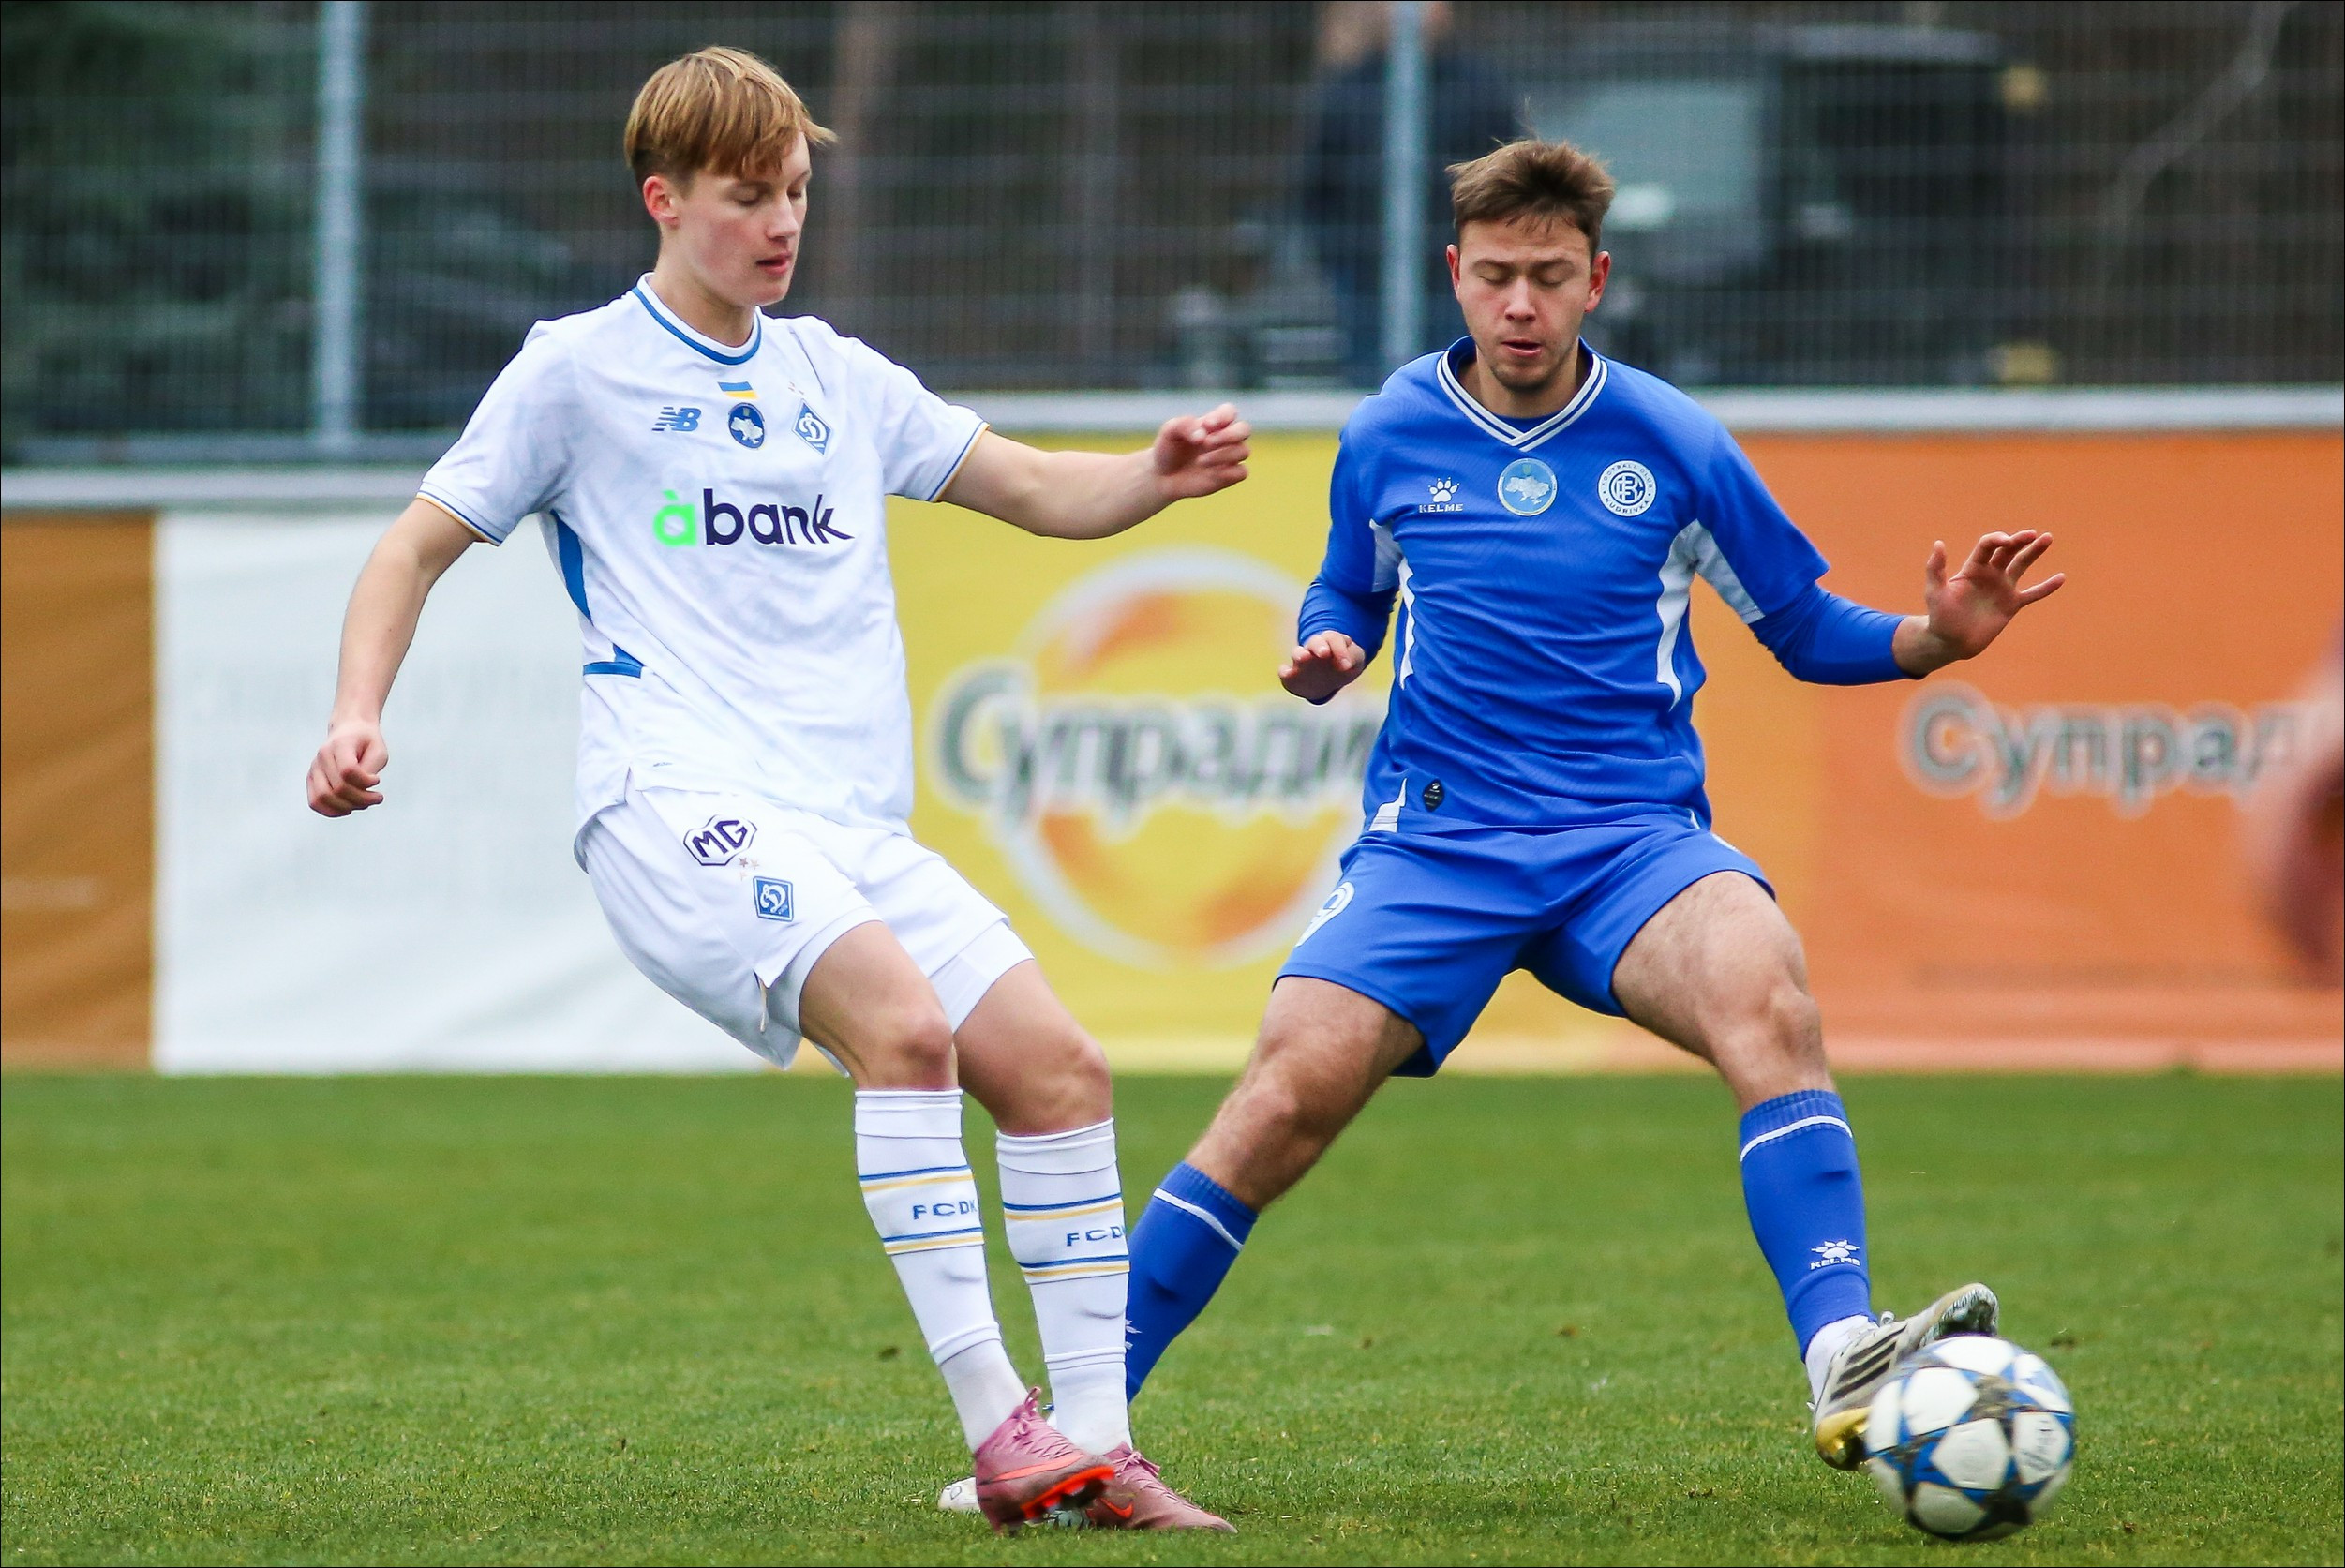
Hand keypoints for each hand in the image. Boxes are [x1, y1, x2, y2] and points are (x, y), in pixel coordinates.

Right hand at [308, 719, 388, 815]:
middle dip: (362, 799)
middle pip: (338, 788)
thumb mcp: (378, 751)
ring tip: (364, 804)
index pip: (348, 771)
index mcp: (340, 744)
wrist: (350, 729)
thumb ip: (371, 768)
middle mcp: (323, 756)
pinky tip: (348, 808)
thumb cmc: (367, 742)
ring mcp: (314, 768)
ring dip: (347, 807)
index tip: (377, 780)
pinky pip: (315, 802)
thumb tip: (362, 789)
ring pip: (323, 797)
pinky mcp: (311, 779)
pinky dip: (331, 811)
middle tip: (377, 797)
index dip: (365, 782)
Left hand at [1151, 404, 1250, 500]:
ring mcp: (1230, 457)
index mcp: (1214, 423)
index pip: (1229, 412)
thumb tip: (1203, 435)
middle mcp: (1226, 438)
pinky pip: (1241, 472)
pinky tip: (1211, 474)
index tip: (1207, 425)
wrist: (1163, 476)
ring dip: (1223, 455)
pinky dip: (1229, 472)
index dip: (1223, 416)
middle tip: (1206, 443)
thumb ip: (1184, 425)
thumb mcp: (1169, 432)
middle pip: (1244, 429)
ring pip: (1243, 451)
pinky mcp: (1229, 476)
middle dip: (1229, 435)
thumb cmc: (1168, 449)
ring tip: (1200, 461)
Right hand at [1279, 631, 1366, 702]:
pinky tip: (1287, 673)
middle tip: (1324, 653)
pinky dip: (1284, 671)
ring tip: (1303, 658)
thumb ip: (1353, 657)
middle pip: (1315, 642)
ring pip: (1297, 652)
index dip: (1340, 650)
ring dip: (1300, 654)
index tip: (1347, 666)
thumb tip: (1346, 664)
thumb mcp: (1354, 660)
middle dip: (1319, 646)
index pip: (1334, 639)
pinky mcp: (1291, 675)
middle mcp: (1313, 649)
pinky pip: (1284, 672)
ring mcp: (1301, 661)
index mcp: (1330, 642)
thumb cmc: (1343, 667)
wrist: (1327, 683)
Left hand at [1897, 530, 2065, 673]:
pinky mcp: (2011, 605)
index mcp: (1972, 568)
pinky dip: (2046, 587)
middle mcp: (1989, 574)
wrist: (1951, 642)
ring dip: (2034, 552)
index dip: (1997, 540)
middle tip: (2032, 534)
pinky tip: (2061, 578)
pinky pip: (2032, 594)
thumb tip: (1938, 543)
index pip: (1987, 546)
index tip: (2006, 540)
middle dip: (2019, 541)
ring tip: (2047, 538)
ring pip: (2021, 565)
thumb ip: (1936, 568)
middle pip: (2007, 551)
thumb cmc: (1940, 616)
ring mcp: (2002, 588)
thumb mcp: (1935, 592)